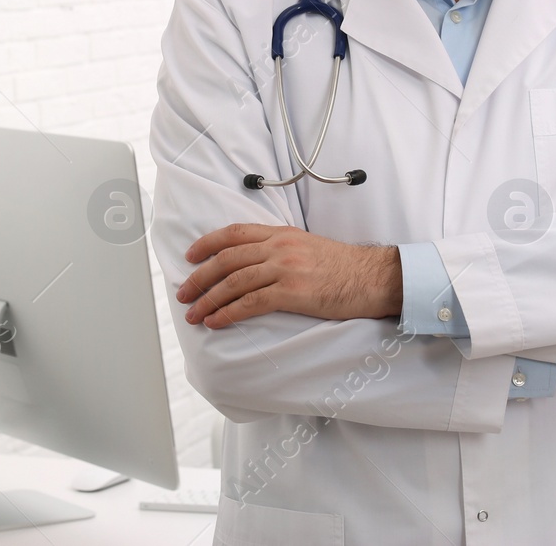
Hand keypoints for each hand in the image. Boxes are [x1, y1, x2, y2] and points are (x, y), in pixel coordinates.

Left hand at [176, 223, 401, 328]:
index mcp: (282, 234)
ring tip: (193, 314)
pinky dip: (228, 312)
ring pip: (234, 282)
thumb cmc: (343, 267)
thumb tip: (253, 262)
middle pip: (227, 259)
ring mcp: (285, 268)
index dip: (207, 244)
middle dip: (200, 277)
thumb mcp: (308, 246)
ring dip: (208, 299)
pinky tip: (216, 322)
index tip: (190, 256)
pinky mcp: (292, 292)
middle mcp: (280, 247)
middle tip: (183, 294)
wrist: (372, 278)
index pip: (235, 233)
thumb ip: (280, 249)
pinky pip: (251, 302)